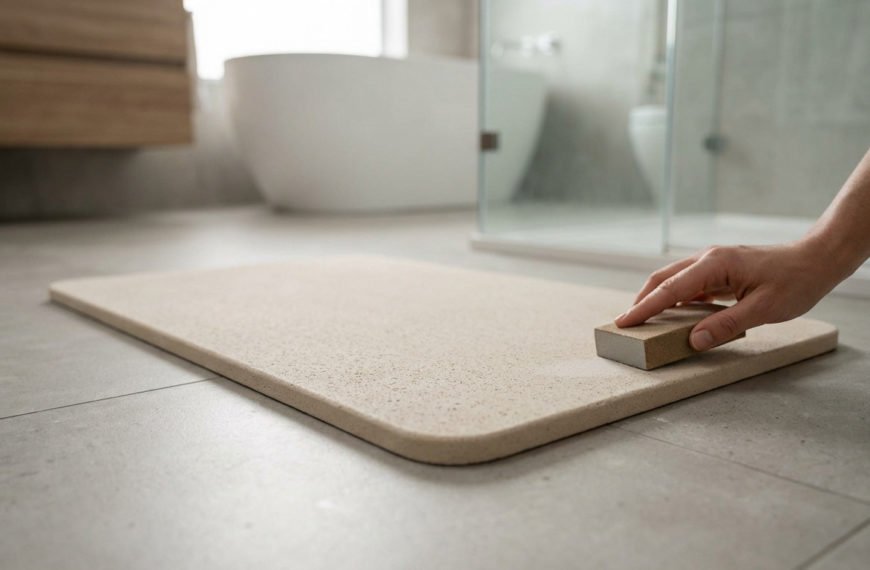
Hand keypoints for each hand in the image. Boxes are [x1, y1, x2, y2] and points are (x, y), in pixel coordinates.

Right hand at [614, 240, 841, 350]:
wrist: (817, 259)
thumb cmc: (795, 281)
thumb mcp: (763, 309)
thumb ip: (725, 325)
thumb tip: (694, 341)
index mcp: (714, 264)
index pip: (669, 290)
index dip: (644, 308)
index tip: (623, 322)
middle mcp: (708, 258)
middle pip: (663, 279)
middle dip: (642, 301)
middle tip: (626, 324)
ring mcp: (713, 262)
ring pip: (674, 279)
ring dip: (657, 298)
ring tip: (645, 320)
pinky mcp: (720, 269)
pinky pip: (689, 283)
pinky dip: (676, 298)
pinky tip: (675, 314)